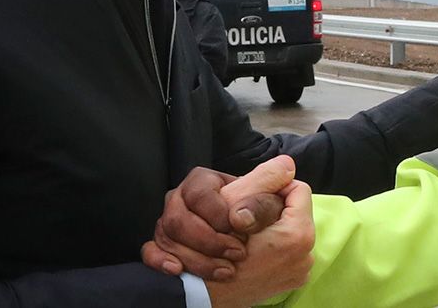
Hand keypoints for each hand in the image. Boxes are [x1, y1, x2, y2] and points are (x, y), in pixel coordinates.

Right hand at [141, 156, 294, 279]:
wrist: (226, 269)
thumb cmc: (246, 226)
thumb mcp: (260, 204)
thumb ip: (269, 185)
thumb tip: (287, 165)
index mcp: (202, 184)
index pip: (201, 194)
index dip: (221, 213)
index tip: (240, 227)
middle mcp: (179, 201)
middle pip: (179, 218)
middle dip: (211, 241)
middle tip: (239, 254)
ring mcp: (166, 227)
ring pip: (166, 235)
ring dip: (198, 258)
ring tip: (227, 271)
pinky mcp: (160, 250)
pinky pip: (150, 252)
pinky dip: (164, 261)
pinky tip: (179, 270)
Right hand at [204, 179, 315, 307]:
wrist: (199, 295)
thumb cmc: (212, 249)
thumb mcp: (233, 203)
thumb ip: (263, 180)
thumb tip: (287, 164)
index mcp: (298, 234)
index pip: (298, 190)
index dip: (274, 188)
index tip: (254, 197)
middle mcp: (306, 257)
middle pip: (295, 213)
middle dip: (273, 210)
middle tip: (248, 217)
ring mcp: (299, 272)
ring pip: (290, 232)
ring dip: (273, 229)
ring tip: (249, 235)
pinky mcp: (290, 283)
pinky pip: (287, 253)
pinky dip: (272, 249)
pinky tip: (253, 252)